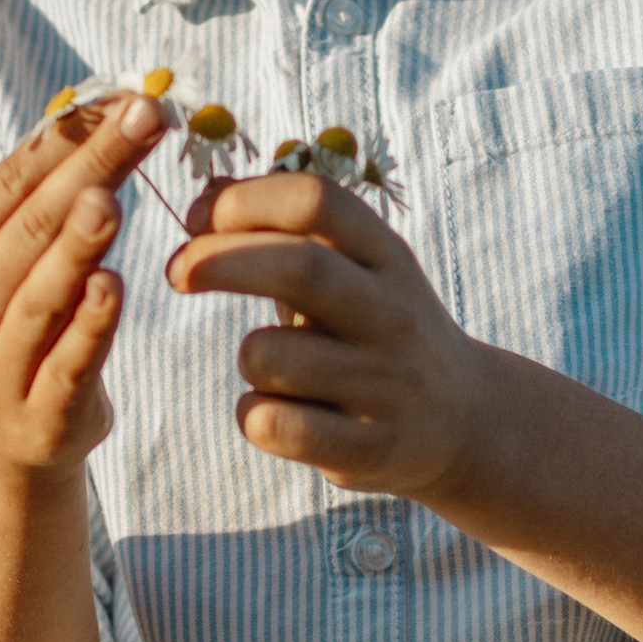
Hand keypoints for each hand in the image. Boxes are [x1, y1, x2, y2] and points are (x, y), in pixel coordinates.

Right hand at [0, 91, 169, 478]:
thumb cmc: (19, 322)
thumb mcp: (15, 262)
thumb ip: (49, 200)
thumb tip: (113, 110)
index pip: (12, 183)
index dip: (68, 136)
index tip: (125, 95)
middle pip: (33, 226)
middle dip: (92, 166)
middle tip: (143, 118)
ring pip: (42, 294)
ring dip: (76, 246)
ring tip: (109, 200)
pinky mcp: (42, 414)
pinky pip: (69, 362)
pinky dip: (89, 326)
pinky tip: (113, 286)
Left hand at [166, 167, 488, 495]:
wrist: (465, 422)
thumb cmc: (376, 329)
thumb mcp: (356, 269)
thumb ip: (286, 231)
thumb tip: (206, 193)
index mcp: (386, 256)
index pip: (316, 201)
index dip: (244, 201)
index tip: (199, 218)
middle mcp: (392, 313)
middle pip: (297, 267)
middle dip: (218, 261)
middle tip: (177, 272)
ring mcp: (384, 384)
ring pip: (268, 354)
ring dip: (247, 356)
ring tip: (272, 367)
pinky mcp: (369, 448)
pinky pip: (273, 425)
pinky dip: (254, 416)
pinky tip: (278, 414)